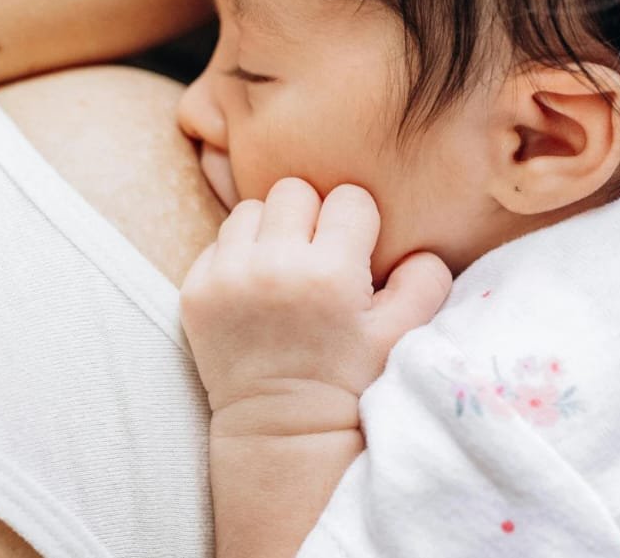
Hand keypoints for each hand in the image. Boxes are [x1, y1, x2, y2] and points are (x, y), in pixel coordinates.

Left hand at [180, 177, 452, 438]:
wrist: (283, 430)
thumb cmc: (349, 380)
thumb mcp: (402, 334)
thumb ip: (425, 280)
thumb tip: (419, 246)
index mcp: (331, 273)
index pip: (349, 198)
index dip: (358, 222)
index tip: (356, 253)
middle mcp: (274, 267)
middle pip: (295, 190)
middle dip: (312, 216)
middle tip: (318, 254)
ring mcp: (227, 278)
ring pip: (251, 209)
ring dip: (271, 230)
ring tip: (284, 268)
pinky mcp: (195, 291)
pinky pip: (218, 242)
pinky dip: (237, 256)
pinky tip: (255, 289)